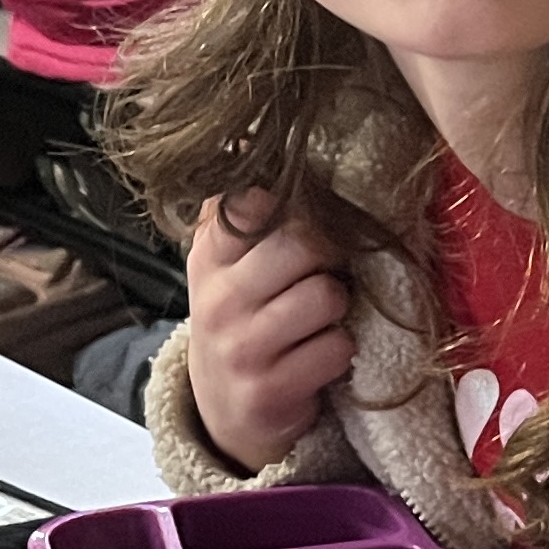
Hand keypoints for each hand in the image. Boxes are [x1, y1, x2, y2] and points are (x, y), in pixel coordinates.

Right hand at [183, 190, 352, 470]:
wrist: (226, 410)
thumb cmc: (246, 320)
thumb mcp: (229, 265)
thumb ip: (246, 211)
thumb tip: (254, 139)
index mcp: (209, 257)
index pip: (250, 201)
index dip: (292, 206)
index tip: (299, 224)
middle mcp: (217, 300)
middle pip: (300, 243)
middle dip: (328, 256)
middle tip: (324, 273)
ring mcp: (239, 348)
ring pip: (325, 296)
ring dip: (337, 308)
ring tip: (318, 319)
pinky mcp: (266, 392)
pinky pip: (336, 349)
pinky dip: (339, 352)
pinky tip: (317, 357)